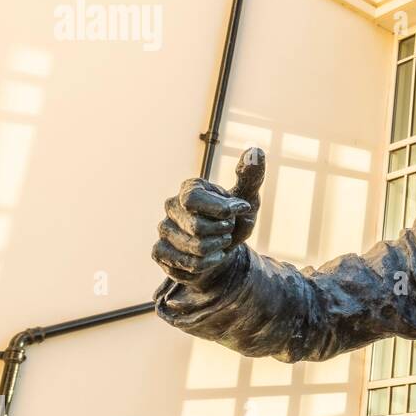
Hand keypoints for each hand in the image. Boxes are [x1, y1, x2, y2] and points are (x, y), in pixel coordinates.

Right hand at [152, 147, 265, 288]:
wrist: (225, 253)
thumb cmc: (235, 222)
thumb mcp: (249, 200)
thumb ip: (251, 176)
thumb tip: (255, 149)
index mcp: (190, 188)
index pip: (194, 199)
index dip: (220, 210)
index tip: (239, 210)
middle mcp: (171, 205)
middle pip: (197, 228)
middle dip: (223, 234)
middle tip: (227, 231)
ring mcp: (163, 229)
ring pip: (195, 249)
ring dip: (217, 251)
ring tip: (219, 244)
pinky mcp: (160, 252)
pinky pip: (186, 265)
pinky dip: (206, 265)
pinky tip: (209, 259)